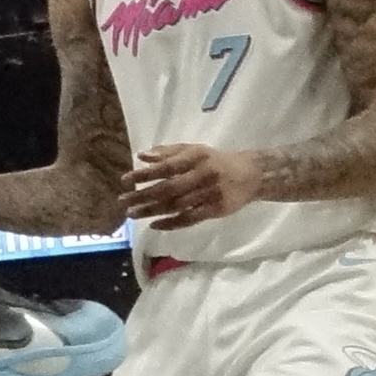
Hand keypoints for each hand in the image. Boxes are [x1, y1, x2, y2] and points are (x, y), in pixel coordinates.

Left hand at [122, 142, 261, 228]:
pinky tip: (155, 224)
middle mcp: (202, 175)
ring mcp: (209, 194)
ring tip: (132, 213)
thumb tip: (142, 156)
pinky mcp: (216, 210)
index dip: (145, 174)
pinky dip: (172, 223)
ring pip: (177, 205)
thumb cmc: (216, 161)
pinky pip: (190, 219)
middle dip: (143, 195)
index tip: (125, 181)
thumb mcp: (195, 150)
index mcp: (196, 157)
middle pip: (168, 188)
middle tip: (122, 201)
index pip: (166, 167)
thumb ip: (168, 152)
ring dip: (152, 210)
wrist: (252, 175)